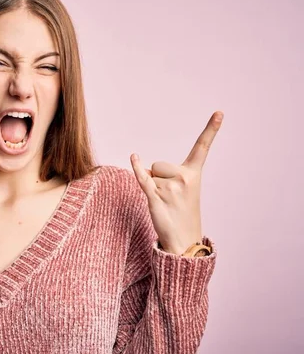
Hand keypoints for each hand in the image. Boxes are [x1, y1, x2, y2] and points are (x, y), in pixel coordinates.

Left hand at [129, 111, 223, 254]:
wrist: (183, 240)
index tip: (219, 112)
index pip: (202, 147)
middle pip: (159, 164)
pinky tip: (133, 156)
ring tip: (164, 203)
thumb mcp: (182, 190)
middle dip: (158, 177)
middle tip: (169, 198)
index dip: (211, 129)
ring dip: (152, 187)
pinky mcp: (155, 196)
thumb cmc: (182, 213)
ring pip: (150, 174)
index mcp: (194, 174)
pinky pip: (142, 178)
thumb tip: (145, 168)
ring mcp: (170, 187)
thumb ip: (166, 174)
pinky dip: (136, 168)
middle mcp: (184, 178)